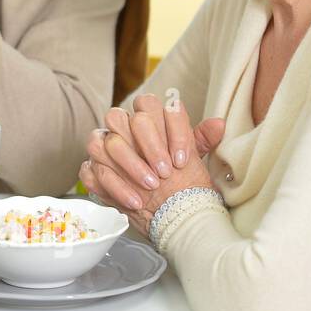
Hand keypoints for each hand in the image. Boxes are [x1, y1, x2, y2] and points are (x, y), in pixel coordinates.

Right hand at [80, 99, 217, 235]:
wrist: (160, 206)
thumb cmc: (175, 175)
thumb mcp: (192, 158)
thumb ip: (201, 139)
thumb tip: (219, 124)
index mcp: (145, 117)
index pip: (151, 104)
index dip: (169, 131)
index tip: (181, 159)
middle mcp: (120, 126)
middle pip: (121, 117)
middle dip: (147, 146)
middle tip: (165, 172)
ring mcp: (102, 146)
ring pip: (105, 143)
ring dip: (130, 165)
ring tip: (151, 187)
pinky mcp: (91, 169)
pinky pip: (92, 172)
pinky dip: (114, 187)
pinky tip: (134, 201)